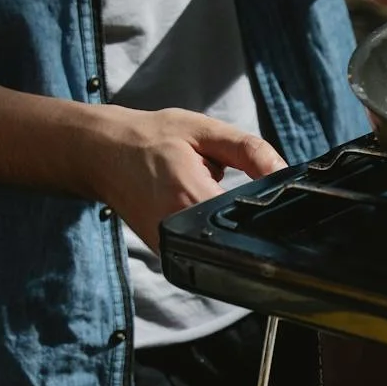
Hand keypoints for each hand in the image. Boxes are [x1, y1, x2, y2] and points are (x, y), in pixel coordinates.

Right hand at [78, 107, 286, 250]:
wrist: (102, 153)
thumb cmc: (150, 138)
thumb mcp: (205, 131)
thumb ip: (250, 151)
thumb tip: (284, 173)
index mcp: (191, 196)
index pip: (248, 217)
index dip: (265, 205)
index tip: (262, 188)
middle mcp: (178, 231)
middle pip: (237, 234)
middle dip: (242, 210)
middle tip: (223, 181)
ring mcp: (170, 247)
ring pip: (220, 243)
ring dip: (223, 220)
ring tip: (203, 189)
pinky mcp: (166, 254)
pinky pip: (202, 247)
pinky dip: (207, 226)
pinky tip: (195, 203)